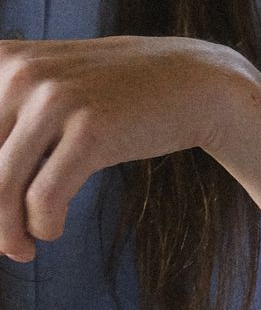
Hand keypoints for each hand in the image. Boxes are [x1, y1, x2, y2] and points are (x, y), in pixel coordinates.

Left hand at [0, 35, 247, 257]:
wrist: (193, 82)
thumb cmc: (116, 95)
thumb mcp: (51, 87)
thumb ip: (8, 119)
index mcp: (2, 60)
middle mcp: (22, 73)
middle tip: (3, 240)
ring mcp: (56, 100)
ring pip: (2, 188)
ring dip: (6, 231)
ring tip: (20, 249)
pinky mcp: (91, 131)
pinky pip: (44, 198)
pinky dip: (42, 226)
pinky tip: (51, 231)